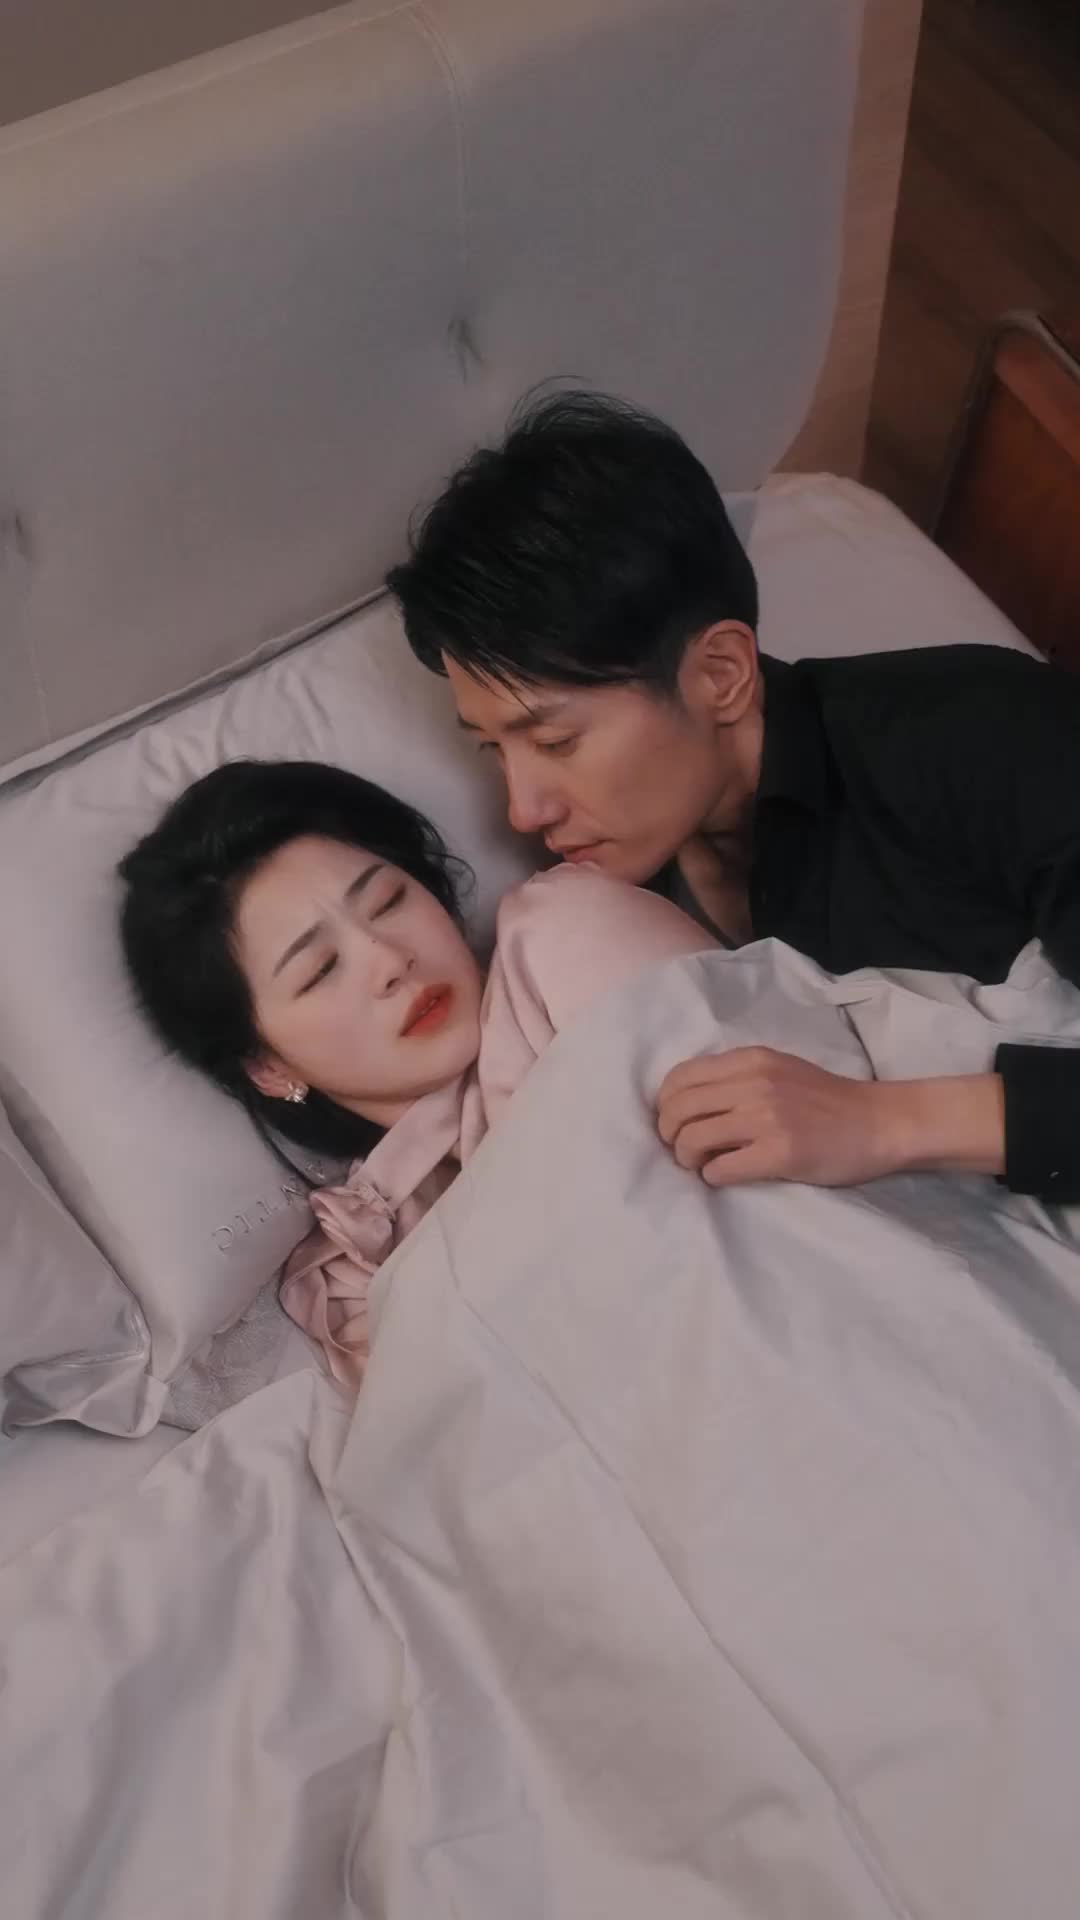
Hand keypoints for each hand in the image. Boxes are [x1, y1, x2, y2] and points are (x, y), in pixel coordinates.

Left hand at [656, 1048, 1005, 1188]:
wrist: (879, 1122)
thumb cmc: (827, 1101)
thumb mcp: (778, 1071)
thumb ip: (736, 1078)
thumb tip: (684, 1103)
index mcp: (749, 1060)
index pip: (679, 1077)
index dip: (665, 1105)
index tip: (675, 1123)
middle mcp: (753, 1083)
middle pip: (678, 1109)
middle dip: (669, 1135)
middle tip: (682, 1150)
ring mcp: (767, 1117)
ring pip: (692, 1139)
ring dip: (687, 1158)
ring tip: (700, 1165)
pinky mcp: (780, 1152)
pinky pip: (721, 1169)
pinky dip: (713, 1177)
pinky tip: (724, 1176)